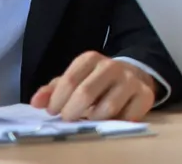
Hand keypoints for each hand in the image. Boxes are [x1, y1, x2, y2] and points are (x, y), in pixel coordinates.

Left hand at [30, 52, 155, 121]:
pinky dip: (116, 122)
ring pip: (107, 107)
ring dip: (94, 119)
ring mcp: (131, 80)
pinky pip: (127, 116)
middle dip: (72, 111)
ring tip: (90, 118)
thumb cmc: (96, 82)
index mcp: (91, 59)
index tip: (53, 111)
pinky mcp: (145, 95)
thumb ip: (53, 91)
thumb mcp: (74, 81)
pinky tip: (111, 119)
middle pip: (86, 92)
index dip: (57, 100)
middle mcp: (112, 66)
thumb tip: (36, 102)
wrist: (132, 76)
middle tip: (68, 119)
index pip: (70, 80)